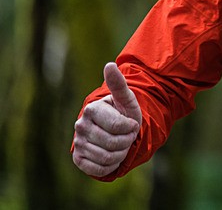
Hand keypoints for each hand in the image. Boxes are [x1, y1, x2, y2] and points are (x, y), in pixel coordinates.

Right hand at [72, 62, 141, 176]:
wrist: (117, 130)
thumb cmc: (124, 112)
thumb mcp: (126, 99)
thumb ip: (119, 84)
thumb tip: (110, 65)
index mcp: (92, 109)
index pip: (118, 127)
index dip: (131, 128)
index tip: (131, 123)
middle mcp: (80, 126)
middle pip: (113, 144)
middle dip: (127, 141)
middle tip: (126, 135)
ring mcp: (78, 143)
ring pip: (107, 158)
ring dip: (121, 154)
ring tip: (120, 144)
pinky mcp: (78, 159)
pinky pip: (98, 170)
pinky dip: (110, 166)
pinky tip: (112, 156)